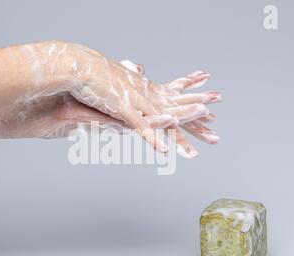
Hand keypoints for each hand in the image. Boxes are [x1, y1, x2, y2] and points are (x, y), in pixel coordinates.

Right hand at [18, 41, 219, 155]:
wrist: (77, 66)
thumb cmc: (91, 78)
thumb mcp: (111, 87)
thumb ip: (121, 95)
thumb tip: (126, 96)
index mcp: (143, 90)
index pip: (171, 100)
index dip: (187, 108)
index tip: (204, 113)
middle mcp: (145, 94)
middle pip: (175, 109)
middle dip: (196, 117)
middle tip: (215, 123)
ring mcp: (137, 101)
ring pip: (166, 117)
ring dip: (186, 125)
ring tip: (207, 131)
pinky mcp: (123, 108)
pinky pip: (142, 127)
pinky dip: (153, 138)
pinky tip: (164, 151)